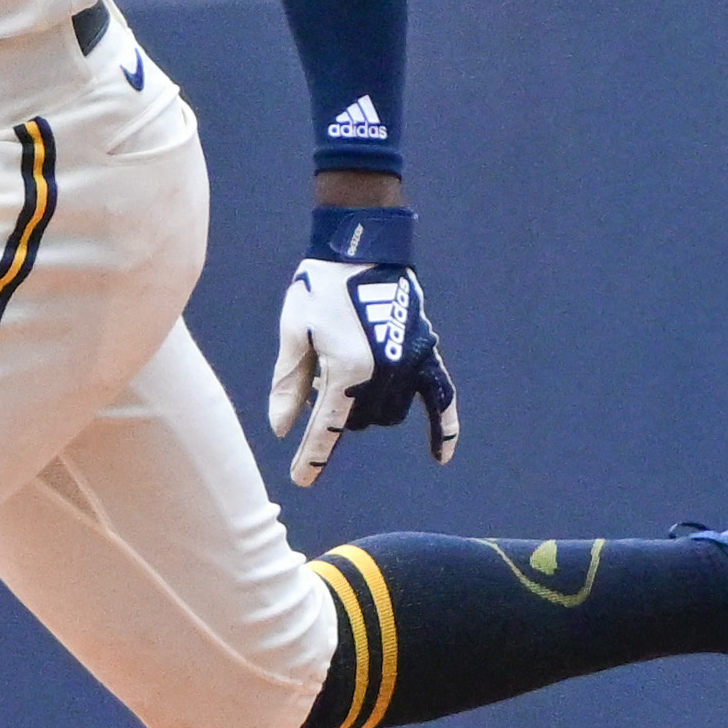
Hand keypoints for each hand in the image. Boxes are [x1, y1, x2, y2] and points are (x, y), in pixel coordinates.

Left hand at [268, 214, 459, 486]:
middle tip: (319, 380)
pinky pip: (442, 397)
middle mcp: (384, 372)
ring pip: (390, 413)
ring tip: (347, 377)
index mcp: (347, 369)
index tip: (301, 481)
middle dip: (337, 414)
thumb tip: (283, 430)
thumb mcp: (294, 334)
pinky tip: (440, 456)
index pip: (328, 427)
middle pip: (359, 421)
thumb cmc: (318, 287)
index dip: (312, 457)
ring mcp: (410, 363)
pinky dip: (444, 427)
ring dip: (369, 409)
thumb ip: (290, 385)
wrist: (361, 246)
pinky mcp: (426, 351)